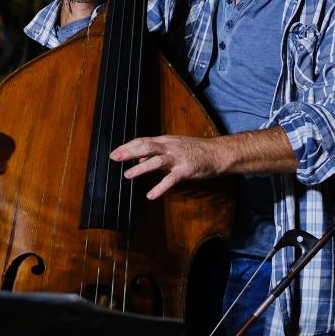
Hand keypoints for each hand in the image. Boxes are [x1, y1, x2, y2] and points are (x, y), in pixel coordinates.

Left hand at [111, 135, 226, 199]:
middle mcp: (170, 147)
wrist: (219, 153)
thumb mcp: (175, 148)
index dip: (128, 145)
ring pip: (156, 161)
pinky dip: (160, 187)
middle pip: (146, 147)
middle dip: (129, 151)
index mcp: (166, 141)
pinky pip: (171, 179)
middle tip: (114, 157)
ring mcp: (179, 158)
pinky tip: (151, 195)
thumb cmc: (198, 151)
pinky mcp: (187, 170)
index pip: (143, 140)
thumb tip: (139, 159)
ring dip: (141, 168)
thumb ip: (157, 153)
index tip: (115, 151)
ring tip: (128, 175)